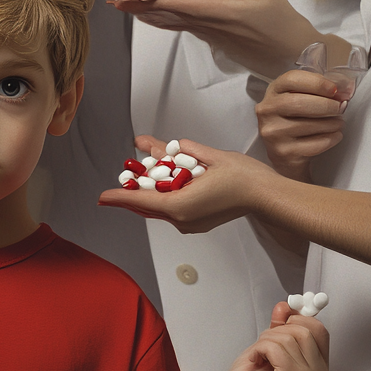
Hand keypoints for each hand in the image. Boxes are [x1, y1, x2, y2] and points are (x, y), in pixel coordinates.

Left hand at [98, 135, 274, 232]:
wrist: (267, 196)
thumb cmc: (244, 180)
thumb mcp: (211, 158)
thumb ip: (186, 152)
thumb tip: (171, 147)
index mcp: (180, 206)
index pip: (141, 201)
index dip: (119, 197)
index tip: (102, 197)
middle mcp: (181, 219)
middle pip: (147, 204)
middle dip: (134, 188)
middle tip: (123, 176)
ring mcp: (189, 223)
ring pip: (160, 205)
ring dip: (151, 188)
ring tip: (146, 166)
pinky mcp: (197, 222)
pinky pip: (172, 208)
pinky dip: (165, 193)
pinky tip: (166, 177)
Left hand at [114, 0, 337, 78]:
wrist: (289, 55)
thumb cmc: (281, 21)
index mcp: (221, 12)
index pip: (180, 3)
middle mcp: (209, 26)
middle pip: (169, 12)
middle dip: (141, 5)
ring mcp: (208, 34)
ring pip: (172, 20)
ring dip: (147, 13)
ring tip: (123, 6)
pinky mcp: (211, 38)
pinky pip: (181, 26)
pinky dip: (162, 19)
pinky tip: (148, 16)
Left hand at [218, 301, 328, 370]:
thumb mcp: (268, 344)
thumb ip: (281, 326)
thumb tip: (286, 305)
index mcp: (320, 367)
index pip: (320, 330)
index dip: (300, 318)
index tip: (280, 319)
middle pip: (305, 330)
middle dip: (277, 330)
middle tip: (263, 346)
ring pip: (289, 337)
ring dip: (266, 341)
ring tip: (259, 356)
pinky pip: (276, 347)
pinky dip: (260, 348)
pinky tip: (256, 361)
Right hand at [256, 70, 346, 182]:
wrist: (285, 153)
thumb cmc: (297, 119)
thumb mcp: (301, 98)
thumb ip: (322, 89)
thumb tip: (346, 89)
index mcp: (273, 92)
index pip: (291, 79)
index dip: (316, 82)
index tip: (334, 89)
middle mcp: (267, 111)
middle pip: (299, 102)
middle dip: (327, 105)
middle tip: (340, 108)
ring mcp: (273, 133)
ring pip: (310, 125)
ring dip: (333, 123)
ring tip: (338, 123)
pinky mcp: (283, 152)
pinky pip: (316, 144)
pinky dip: (331, 138)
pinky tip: (333, 136)